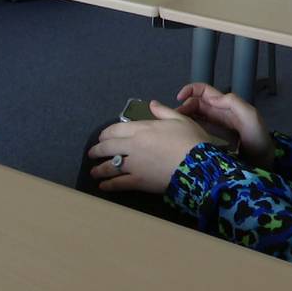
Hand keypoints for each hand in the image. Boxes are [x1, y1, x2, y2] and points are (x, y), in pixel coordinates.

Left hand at [87, 102, 210, 193]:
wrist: (199, 166)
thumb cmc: (192, 140)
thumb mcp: (180, 119)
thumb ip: (163, 111)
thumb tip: (152, 104)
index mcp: (142, 128)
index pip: (116, 129)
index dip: (106, 133)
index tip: (102, 137)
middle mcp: (133, 145)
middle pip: (109, 147)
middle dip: (97, 150)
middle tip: (92, 153)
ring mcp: (134, 164)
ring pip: (111, 166)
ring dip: (99, 168)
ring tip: (94, 171)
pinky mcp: (138, 181)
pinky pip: (119, 183)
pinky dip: (109, 185)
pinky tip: (103, 186)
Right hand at [172, 82, 274, 168]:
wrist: (264, 162)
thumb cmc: (259, 139)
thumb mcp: (250, 116)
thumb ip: (233, 103)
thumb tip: (211, 99)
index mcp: (225, 105)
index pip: (203, 91)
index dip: (190, 90)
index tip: (179, 99)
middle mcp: (218, 114)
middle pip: (194, 104)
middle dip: (183, 107)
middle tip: (175, 119)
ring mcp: (214, 127)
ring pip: (193, 117)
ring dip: (183, 119)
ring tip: (175, 127)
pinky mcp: (212, 140)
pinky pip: (197, 130)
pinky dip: (187, 129)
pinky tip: (183, 136)